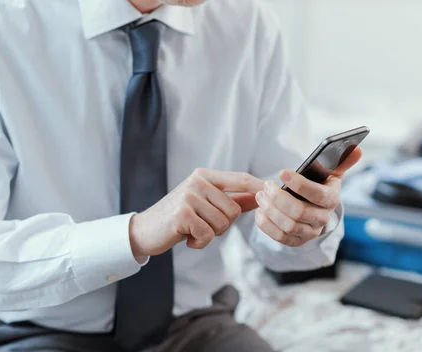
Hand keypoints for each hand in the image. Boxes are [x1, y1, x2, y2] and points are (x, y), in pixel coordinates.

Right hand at [129, 169, 263, 256]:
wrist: (146, 230)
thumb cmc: (179, 218)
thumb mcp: (206, 204)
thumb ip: (233, 199)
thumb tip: (262, 195)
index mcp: (205, 175)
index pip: (241, 178)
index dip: (259, 187)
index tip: (275, 190)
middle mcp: (198, 181)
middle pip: (234, 209)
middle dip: (223, 225)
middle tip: (203, 226)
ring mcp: (189, 196)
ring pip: (223, 223)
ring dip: (210, 234)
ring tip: (193, 230)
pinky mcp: (183, 214)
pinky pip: (208, 234)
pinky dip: (200, 243)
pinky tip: (186, 238)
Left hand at [254, 147, 361, 246]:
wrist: (314, 206)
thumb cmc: (319, 183)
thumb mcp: (330, 171)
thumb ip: (342, 159)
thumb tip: (356, 149)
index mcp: (332, 199)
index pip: (317, 194)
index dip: (299, 184)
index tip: (282, 172)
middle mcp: (323, 218)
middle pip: (299, 212)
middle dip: (279, 198)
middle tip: (266, 186)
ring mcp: (310, 232)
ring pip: (288, 226)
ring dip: (271, 210)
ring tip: (260, 196)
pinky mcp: (297, 241)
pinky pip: (280, 238)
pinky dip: (267, 226)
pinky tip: (259, 212)